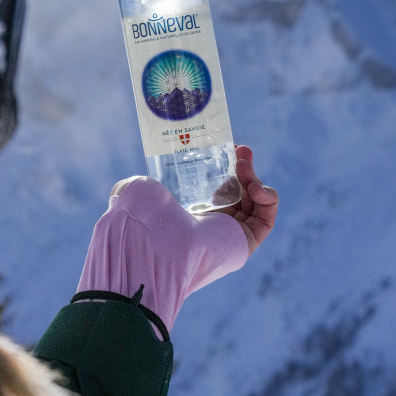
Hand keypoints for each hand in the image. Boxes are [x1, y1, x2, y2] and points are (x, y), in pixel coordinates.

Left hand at [77, 147, 277, 333]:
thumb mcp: (138, 193)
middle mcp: (209, 229)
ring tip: (243, 162)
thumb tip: (127, 184)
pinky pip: (266, 218)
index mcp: (186, 218)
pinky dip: (268, 197)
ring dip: (253, 178)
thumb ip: (136, 185)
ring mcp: (228, 236)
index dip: (221, 170)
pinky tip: (254, 186)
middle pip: (236, 194)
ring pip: (253, 202)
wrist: (158, 245)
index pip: (212, 192)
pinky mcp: (245, 243)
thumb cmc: (146, 219)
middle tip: (239, 149)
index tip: (221, 150)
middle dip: (242, 168)